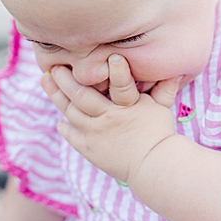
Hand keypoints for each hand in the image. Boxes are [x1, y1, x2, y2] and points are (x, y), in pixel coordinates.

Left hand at [40, 54, 180, 183]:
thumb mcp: (162, 109)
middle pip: (81, 94)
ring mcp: (96, 133)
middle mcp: (108, 116)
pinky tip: (59, 120)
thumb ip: (164, 89)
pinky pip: (72, 134)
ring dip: (55, 94)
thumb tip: (175, 71)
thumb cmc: (159, 135)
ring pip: (71, 110)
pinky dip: (64, 126)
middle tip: (54, 66)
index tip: (105, 54)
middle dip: (65, 78)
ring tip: (45, 80)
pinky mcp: (90, 148)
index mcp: (126, 104)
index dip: (113, 68)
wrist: (153, 167)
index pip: (118, 82)